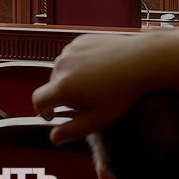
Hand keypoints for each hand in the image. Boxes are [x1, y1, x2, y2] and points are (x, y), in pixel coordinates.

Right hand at [33, 34, 153, 143]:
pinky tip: (98, 68)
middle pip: (52, 85)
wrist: (141, 60)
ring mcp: (70, 51)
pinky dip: (78, 63)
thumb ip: (72, 131)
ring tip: (94, 84)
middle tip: (83, 101)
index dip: (42, 111)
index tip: (52, 115)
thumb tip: (53, 138)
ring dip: (70, 78)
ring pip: (62, 70)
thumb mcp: (98, 119)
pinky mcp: (80, 40)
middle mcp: (61, 66)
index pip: (38, 101)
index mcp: (62, 87)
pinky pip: (72, 56)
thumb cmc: (121, 93)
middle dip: (62, 95)